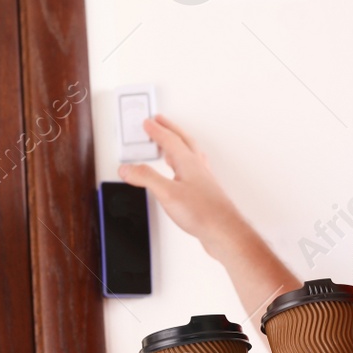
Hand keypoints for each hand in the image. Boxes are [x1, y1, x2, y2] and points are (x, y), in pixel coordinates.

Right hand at [117, 114, 247, 255]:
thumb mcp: (167, 194)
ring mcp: (202, 180)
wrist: (225, 232)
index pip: (170, 140)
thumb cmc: (203, 213)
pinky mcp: (204, 193)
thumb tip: (127, 168)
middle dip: (169, 129)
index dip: (157, 130)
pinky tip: (180, 173)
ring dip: (177, 144)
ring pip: (189, 154)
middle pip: (183, 141)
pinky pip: (192, 169)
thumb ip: (146, 178)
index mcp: (188, 163)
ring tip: (168, 143)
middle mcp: (197, 168)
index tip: (148, 123)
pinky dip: (182, 164)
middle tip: (160, 121)